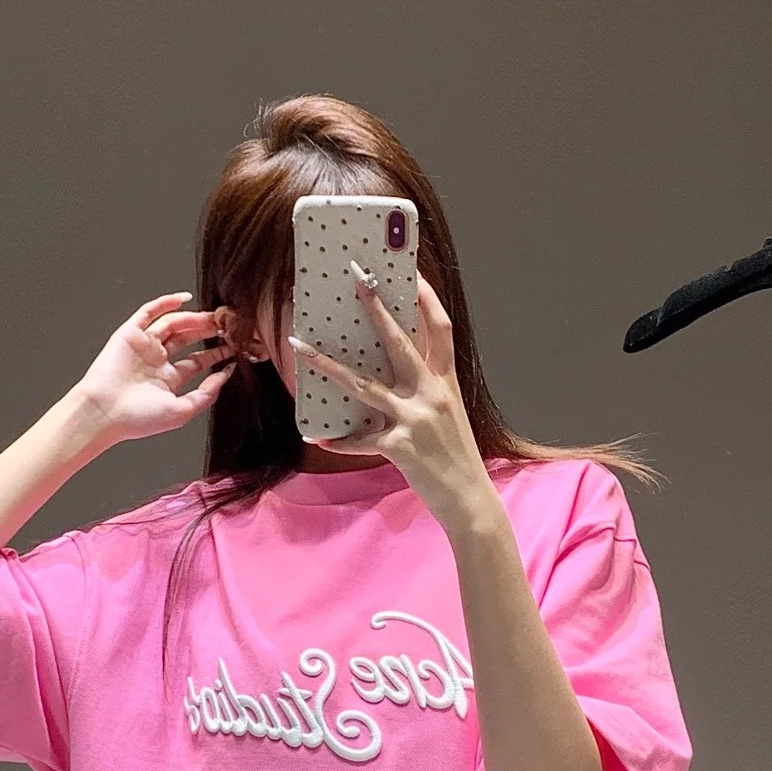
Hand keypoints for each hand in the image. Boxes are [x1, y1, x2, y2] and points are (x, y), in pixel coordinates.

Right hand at [77, 292, 235, 440]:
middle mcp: (155, 361)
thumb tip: (224, 376)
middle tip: (226, 325)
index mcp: (167, 380)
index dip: (216, 354)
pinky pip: (148, 313)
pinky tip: (183, 299)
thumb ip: (206, 394)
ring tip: (212, 317)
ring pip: (172, 324)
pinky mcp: (129, 334)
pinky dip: (164, 303)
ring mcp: (143, 346)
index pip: (196, 361)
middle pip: (187, 339)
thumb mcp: (183, 411)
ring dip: (193, 318)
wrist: (105, 412)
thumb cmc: (138, 418)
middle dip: (207, 331)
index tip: (234, 348)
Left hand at [289, 267, 497, 533]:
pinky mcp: (401, 447)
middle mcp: (432, 394)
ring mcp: (415, 419)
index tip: (410, 270)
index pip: (439, 328)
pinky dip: (342, 441)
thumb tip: (391, 374)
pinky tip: (320, 439)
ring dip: (328, 366)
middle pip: (399, 341)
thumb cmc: (456, 457)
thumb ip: (425, 391)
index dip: (426, 297)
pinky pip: (361, 440)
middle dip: (375, 308)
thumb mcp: (448, 415)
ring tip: (301, 348)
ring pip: (364, 384)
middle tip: (356, 279)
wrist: (470, 499)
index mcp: (445, 382)